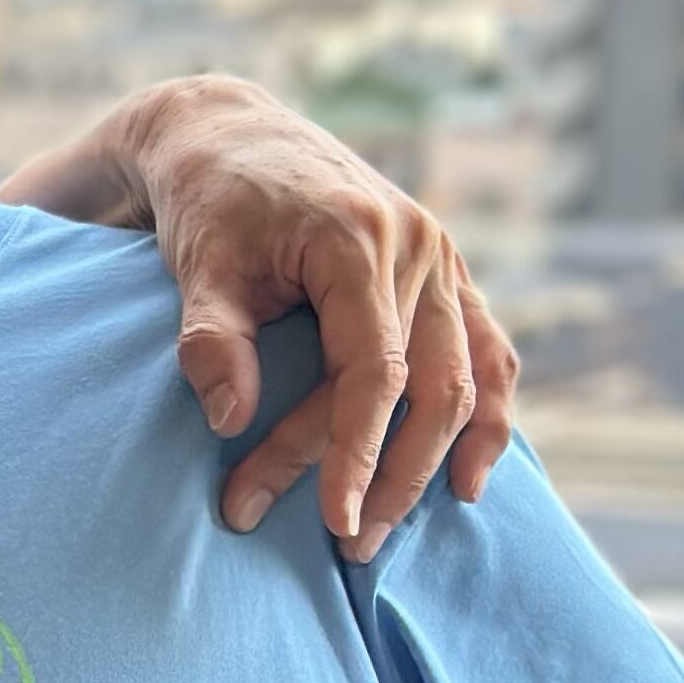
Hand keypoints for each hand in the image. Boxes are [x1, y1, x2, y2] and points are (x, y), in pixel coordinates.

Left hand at [67, 77, 516, 555]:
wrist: (228, 135)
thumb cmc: (207, 205)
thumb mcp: (195, 264)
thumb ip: (211, 338)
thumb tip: (229, 421)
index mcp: (358, 241)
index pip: (373, 372)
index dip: (355, 452)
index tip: (334, 520)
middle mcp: (417, 247)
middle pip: (430, 386)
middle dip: (394, 474)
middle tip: (349, 547)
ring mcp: (440, 258)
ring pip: (468, 376)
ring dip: (441, 457)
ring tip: (400, 525)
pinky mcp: (444, 272)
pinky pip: (488, 351)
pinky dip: (487, 413)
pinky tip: (469, 478)